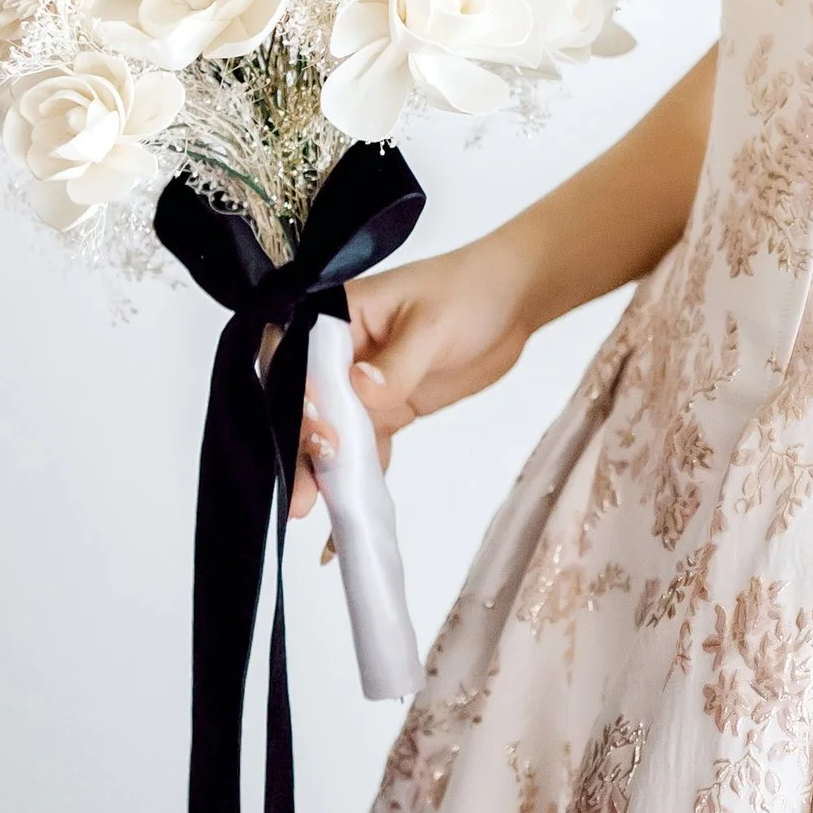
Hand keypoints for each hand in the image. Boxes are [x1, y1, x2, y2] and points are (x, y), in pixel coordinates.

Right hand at [290, 229, 537, 518]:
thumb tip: (359, 391)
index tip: (322, 441)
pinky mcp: (384, 410)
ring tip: (310, 514)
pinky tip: (346, 521)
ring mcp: (359, 386)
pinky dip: (357, 482)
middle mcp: (338, 355)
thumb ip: (397, 362)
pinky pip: (364, 450)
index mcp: (336, 318)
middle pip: (306, 407)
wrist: (512, 300)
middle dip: (300, 452)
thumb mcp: (433, 325)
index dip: (301, 406)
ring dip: (323, 474)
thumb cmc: (470, 292)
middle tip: (301, 499)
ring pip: (331, 435)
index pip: (300, 365)